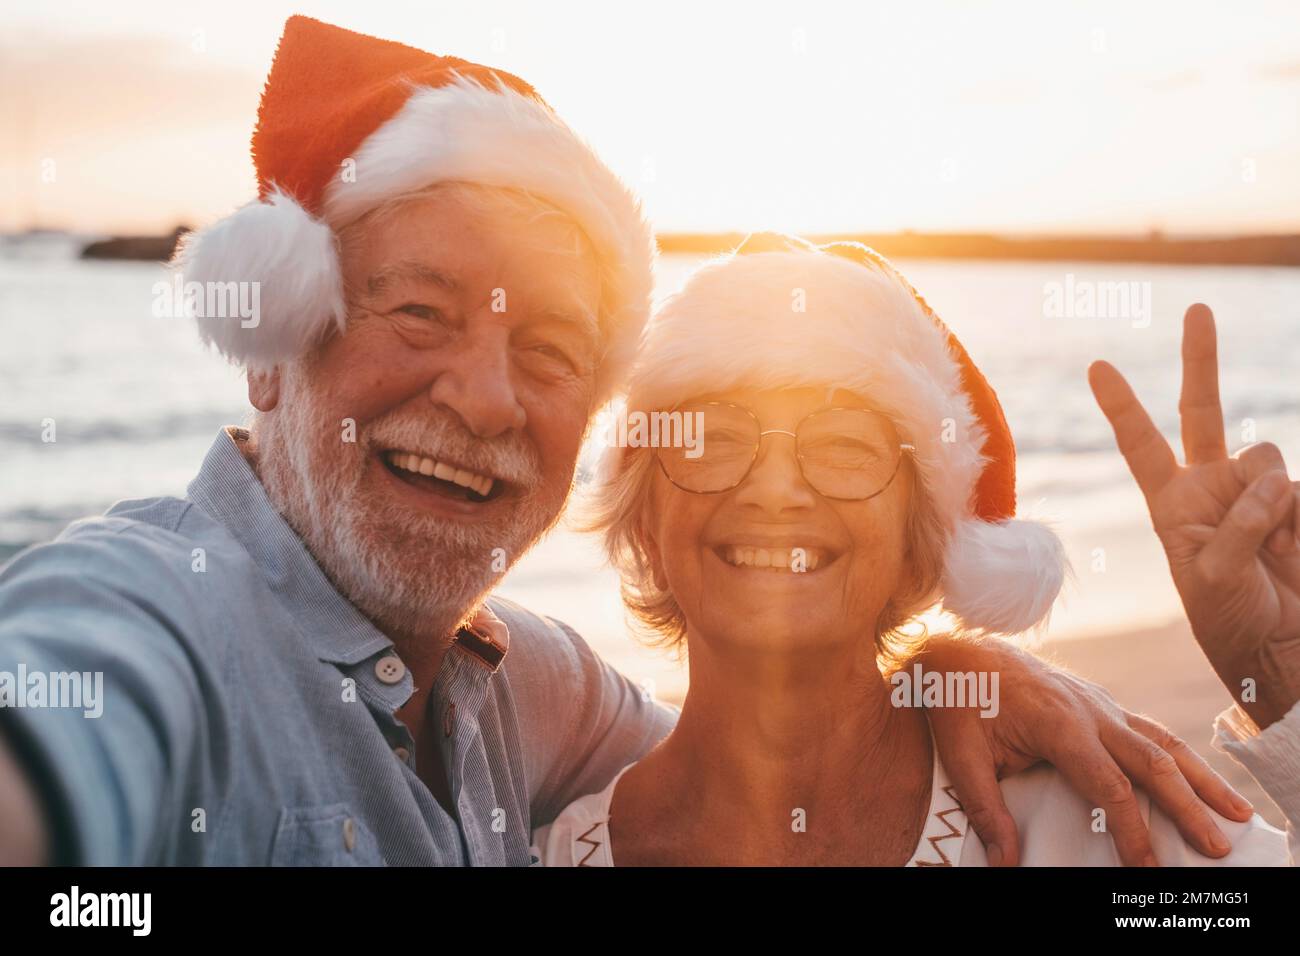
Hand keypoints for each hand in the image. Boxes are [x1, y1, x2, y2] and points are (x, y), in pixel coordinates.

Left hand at [921, 634, 1253, 866]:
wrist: (959, 649)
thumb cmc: (959, 702)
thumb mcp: (961, 756)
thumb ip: (986, 809)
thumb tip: (1004, 861)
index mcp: (1058, 724)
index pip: (1108, 786)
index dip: (1132, 830)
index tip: (1146, 867)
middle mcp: (1089, 711)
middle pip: (1152, 764)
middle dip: (1188, 808)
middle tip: (1216, 847)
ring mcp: (1099, 703)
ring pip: (1162, 741)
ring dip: (1201, 778)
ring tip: (1238, 812)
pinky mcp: (1099, 703)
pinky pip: (1148, 729)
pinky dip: (1178, 755)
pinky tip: (1197, 778)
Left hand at [1089, 304, 1299, 727]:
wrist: (1277, 644)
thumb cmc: (1228, 615)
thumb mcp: (1210, 576)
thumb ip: (1235, 524)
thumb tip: (1271, 485)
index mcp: (1170, 502)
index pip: (1140, 444)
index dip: (1121, 405)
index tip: (1097, 365)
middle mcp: (1210, 484)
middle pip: (1203, 409)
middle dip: (1201, 358)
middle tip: (1198, 307)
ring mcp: (1255, 489)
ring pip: (1263, 459)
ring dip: (1264, 503)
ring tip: (1262, 548)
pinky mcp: (1295, 501)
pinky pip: (1295, 490)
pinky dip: (1290, 521)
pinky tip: (1285, 552)